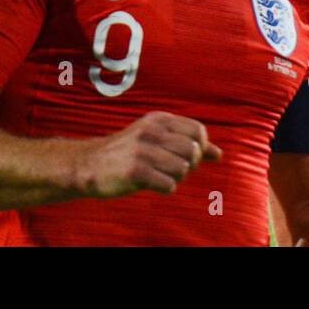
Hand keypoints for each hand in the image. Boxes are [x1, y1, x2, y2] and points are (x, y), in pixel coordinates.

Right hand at [75, 111, 222, 198]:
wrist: (89, 164)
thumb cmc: (129, 153)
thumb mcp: (157, 139)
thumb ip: (188, 144)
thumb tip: (219, 154)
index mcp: (158, 119)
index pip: (199, 131)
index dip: (200, 148)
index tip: (185, 157)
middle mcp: (151, 131)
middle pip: (193, 151)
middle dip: (188, 166)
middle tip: (170, 169)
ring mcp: (142, 150)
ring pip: (182, 169)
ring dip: (174, 178)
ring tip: (157, 175)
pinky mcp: (135, 171)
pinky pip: (169, 185)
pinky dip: (164, 188)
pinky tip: (149, 183)